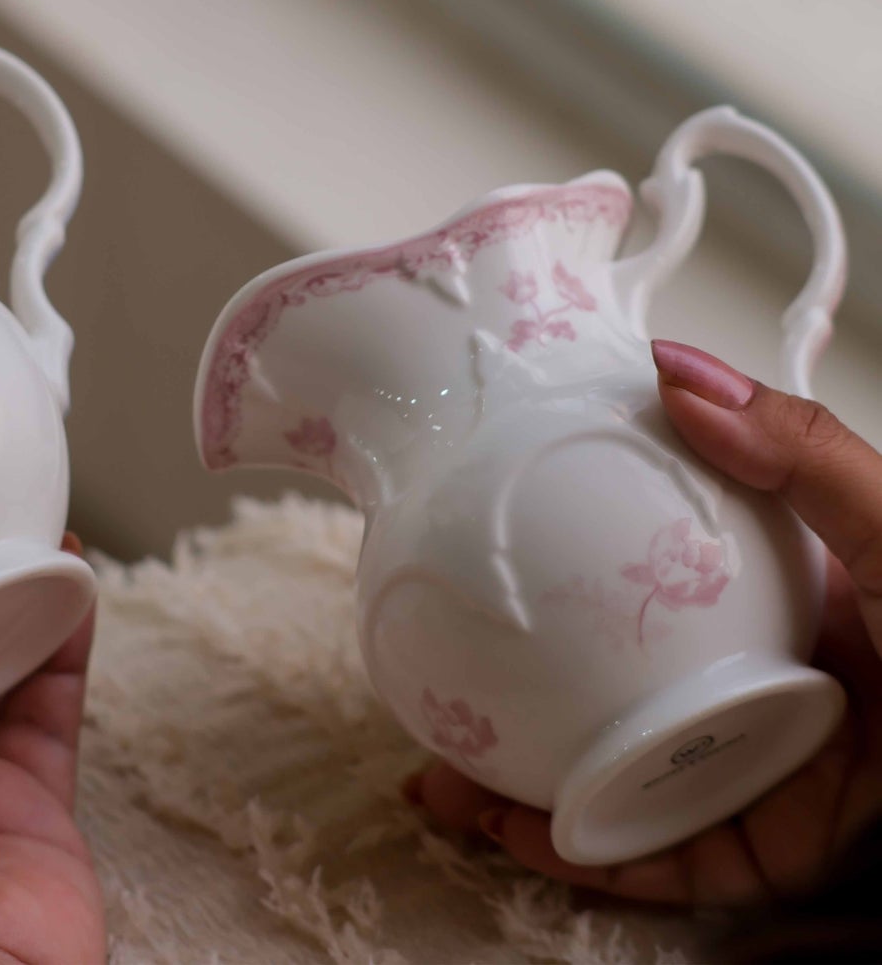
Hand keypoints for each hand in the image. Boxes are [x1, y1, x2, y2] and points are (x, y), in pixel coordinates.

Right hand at [410, 339, 881, 905]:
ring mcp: (750, 771)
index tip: (486, 544)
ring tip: (438, 772)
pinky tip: (511, 829)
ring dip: (514, 785)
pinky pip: (656, 859)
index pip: (643, 576)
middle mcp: (748, 682)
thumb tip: (675, 374)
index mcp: (771, 598)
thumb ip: (797, 449)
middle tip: (433, 670)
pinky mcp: (766, 855)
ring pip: (609, 778)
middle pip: (605, 683)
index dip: (562, 561)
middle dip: (510, 685)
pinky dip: (578, 853)